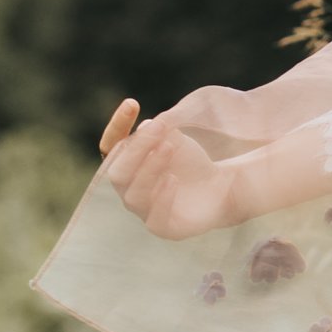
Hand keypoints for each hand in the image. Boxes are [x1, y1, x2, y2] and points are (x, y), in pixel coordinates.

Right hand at [100, 106, 242, 239]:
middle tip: (158, 127)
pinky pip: (154, 219)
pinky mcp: (163, 228)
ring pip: (133, 194)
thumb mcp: (175, 140)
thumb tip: (146, 128)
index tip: (132, 103)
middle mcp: (128, 190)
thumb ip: (159, 134)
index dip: (117, 126)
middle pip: (117, 172)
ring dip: (149, 168)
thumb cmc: (190, 161)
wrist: (220, 186)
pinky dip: (161, 198)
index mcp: (125, 166)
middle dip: (137, 149)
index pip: (110, 147)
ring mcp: (143, 211)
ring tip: (168, 147)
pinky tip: (172, 179)